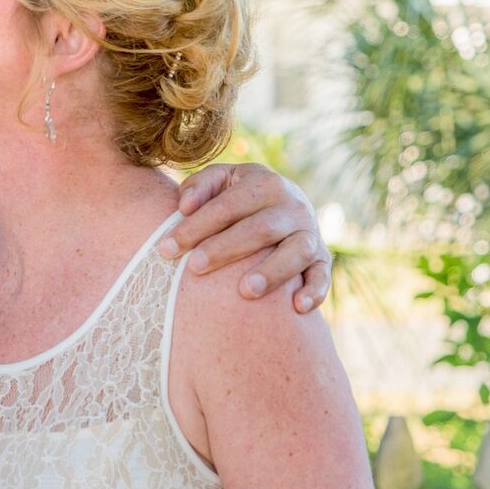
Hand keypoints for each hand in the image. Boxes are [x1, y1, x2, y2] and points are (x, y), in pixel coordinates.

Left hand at [157, 162, 329, 313]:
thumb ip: (199, 186)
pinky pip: (324, 276)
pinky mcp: (322, 258)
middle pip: (259, 229)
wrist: (281, 204)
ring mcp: (310, 232)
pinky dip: (315, 291)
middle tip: (194, 268)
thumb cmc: (237, 196)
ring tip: (244, 291)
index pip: (226, 207)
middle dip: (225, 249)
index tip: (166, 248)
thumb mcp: (220, 181)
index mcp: (265, 183)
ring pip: (296, 252)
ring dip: (272, 272)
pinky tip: (296, 307)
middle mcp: (293, 206)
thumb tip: (184, 206)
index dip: (195, 227)